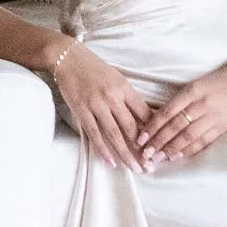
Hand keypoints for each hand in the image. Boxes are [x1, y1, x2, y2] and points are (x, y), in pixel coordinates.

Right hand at [48, 42, 155, 170]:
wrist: (68, 58)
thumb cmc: (95, 69)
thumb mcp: (117, 78)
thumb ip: (129, 98)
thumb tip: (145, 119)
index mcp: (124, 88)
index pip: (144, 113)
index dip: (152, 132)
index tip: (158, 147)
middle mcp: (112, 97)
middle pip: (131, 128)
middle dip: (142, 149)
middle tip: (150, 166)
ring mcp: (96, 105)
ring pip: (114, 134)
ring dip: (125, 153)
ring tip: (134, 168)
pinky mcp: (81, 110)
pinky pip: (94, 133)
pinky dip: (102, 149)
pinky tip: (110, 162)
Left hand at [137, 64, 226, 169]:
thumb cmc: (215, 82)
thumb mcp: (194, 85)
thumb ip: (178, 101)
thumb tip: (156, 120)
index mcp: (192, 91)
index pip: (167, 112)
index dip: (153, 126)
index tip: (141, 138)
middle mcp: (201, 104)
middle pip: (176, 126)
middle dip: (159, 141)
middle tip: (146, 153)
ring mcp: (213, 117)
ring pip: (188, 136)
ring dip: (172, 149)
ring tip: (159, 158)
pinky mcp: (222, 127)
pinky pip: (203, 141)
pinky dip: (189, 150)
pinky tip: (178, 156)